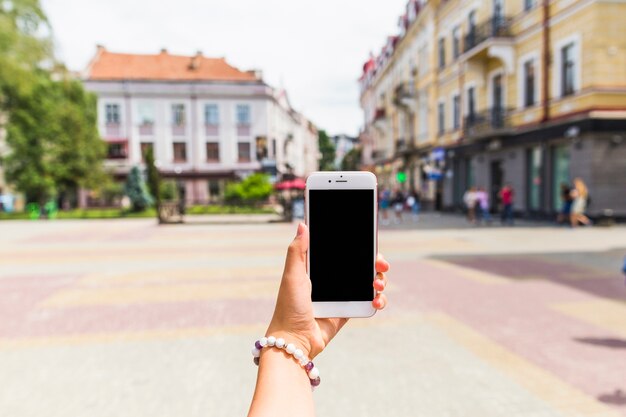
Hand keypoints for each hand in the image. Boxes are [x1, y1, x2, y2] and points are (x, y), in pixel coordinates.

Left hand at [266, 223, 388, 358]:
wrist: (295, 341)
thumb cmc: (288, 308)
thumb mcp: (292, 276)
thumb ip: (297, 251)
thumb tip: (303, 224)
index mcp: (318, 268)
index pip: (342, 251)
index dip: (357, 245)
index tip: (369, 242)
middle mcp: (331, 280)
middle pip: (360, 264)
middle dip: (374, 262)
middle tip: (381, 265)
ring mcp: (341, 295)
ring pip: (368, 282)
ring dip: (379, 280)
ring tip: (378, 285)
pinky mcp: (348, 311)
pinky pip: (369, 302)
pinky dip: (378, 300)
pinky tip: (376, 302)